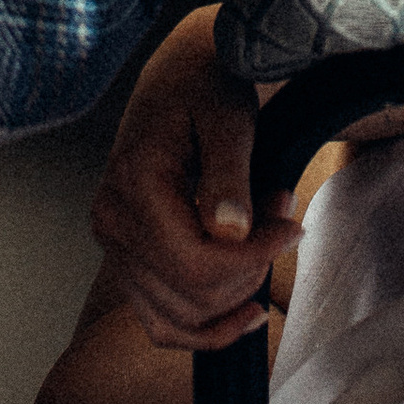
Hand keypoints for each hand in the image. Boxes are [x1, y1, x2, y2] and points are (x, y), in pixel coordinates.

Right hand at [89, 12, 303, 352]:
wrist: (181, 75)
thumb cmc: (206, 86)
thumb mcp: (227, 115)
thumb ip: (228, 173)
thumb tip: (230, 233)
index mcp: (132, 183)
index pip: (194, 261)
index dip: (252, 258)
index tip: (292, 226)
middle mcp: (112, 222)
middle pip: (190, 293)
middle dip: (250, 270)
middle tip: (285, 221)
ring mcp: (115, 247)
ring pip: (179, 317)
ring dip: (235, 294)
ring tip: (267, 242)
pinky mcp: (128, 261)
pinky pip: (162, 322)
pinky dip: (206, 329)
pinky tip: (248, 313)